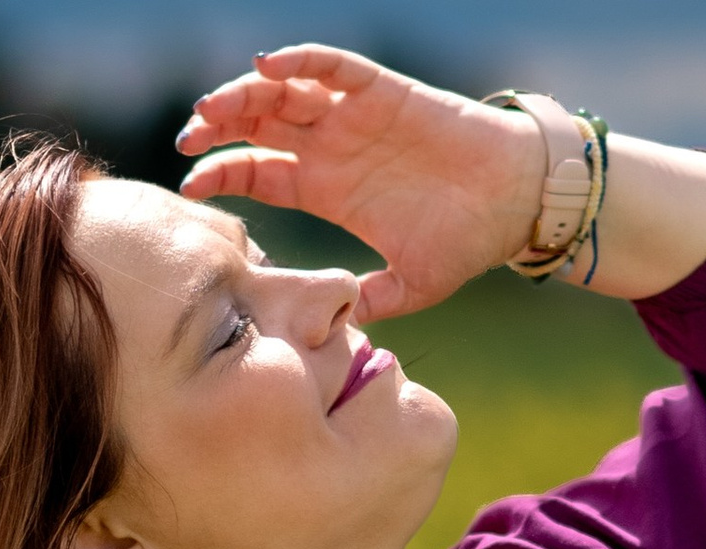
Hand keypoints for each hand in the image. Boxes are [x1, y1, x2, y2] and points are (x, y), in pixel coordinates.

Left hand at [173, 44, 552, 322]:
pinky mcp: (383, 91)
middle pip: (258, 125)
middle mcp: (333, 147)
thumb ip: (367, 302)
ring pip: (284, 91)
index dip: (221, 174)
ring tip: (214, 107)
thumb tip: (332, 332)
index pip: (258, 172)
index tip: (191, 187)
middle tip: (188, 141)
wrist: (518, 203)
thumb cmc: (468, 242)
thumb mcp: (409, 285)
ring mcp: (354, 115)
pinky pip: (333, 65)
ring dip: (244, 94)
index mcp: (328, 188)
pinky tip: (268, 66)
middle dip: (217, 128)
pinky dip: (301, 59)